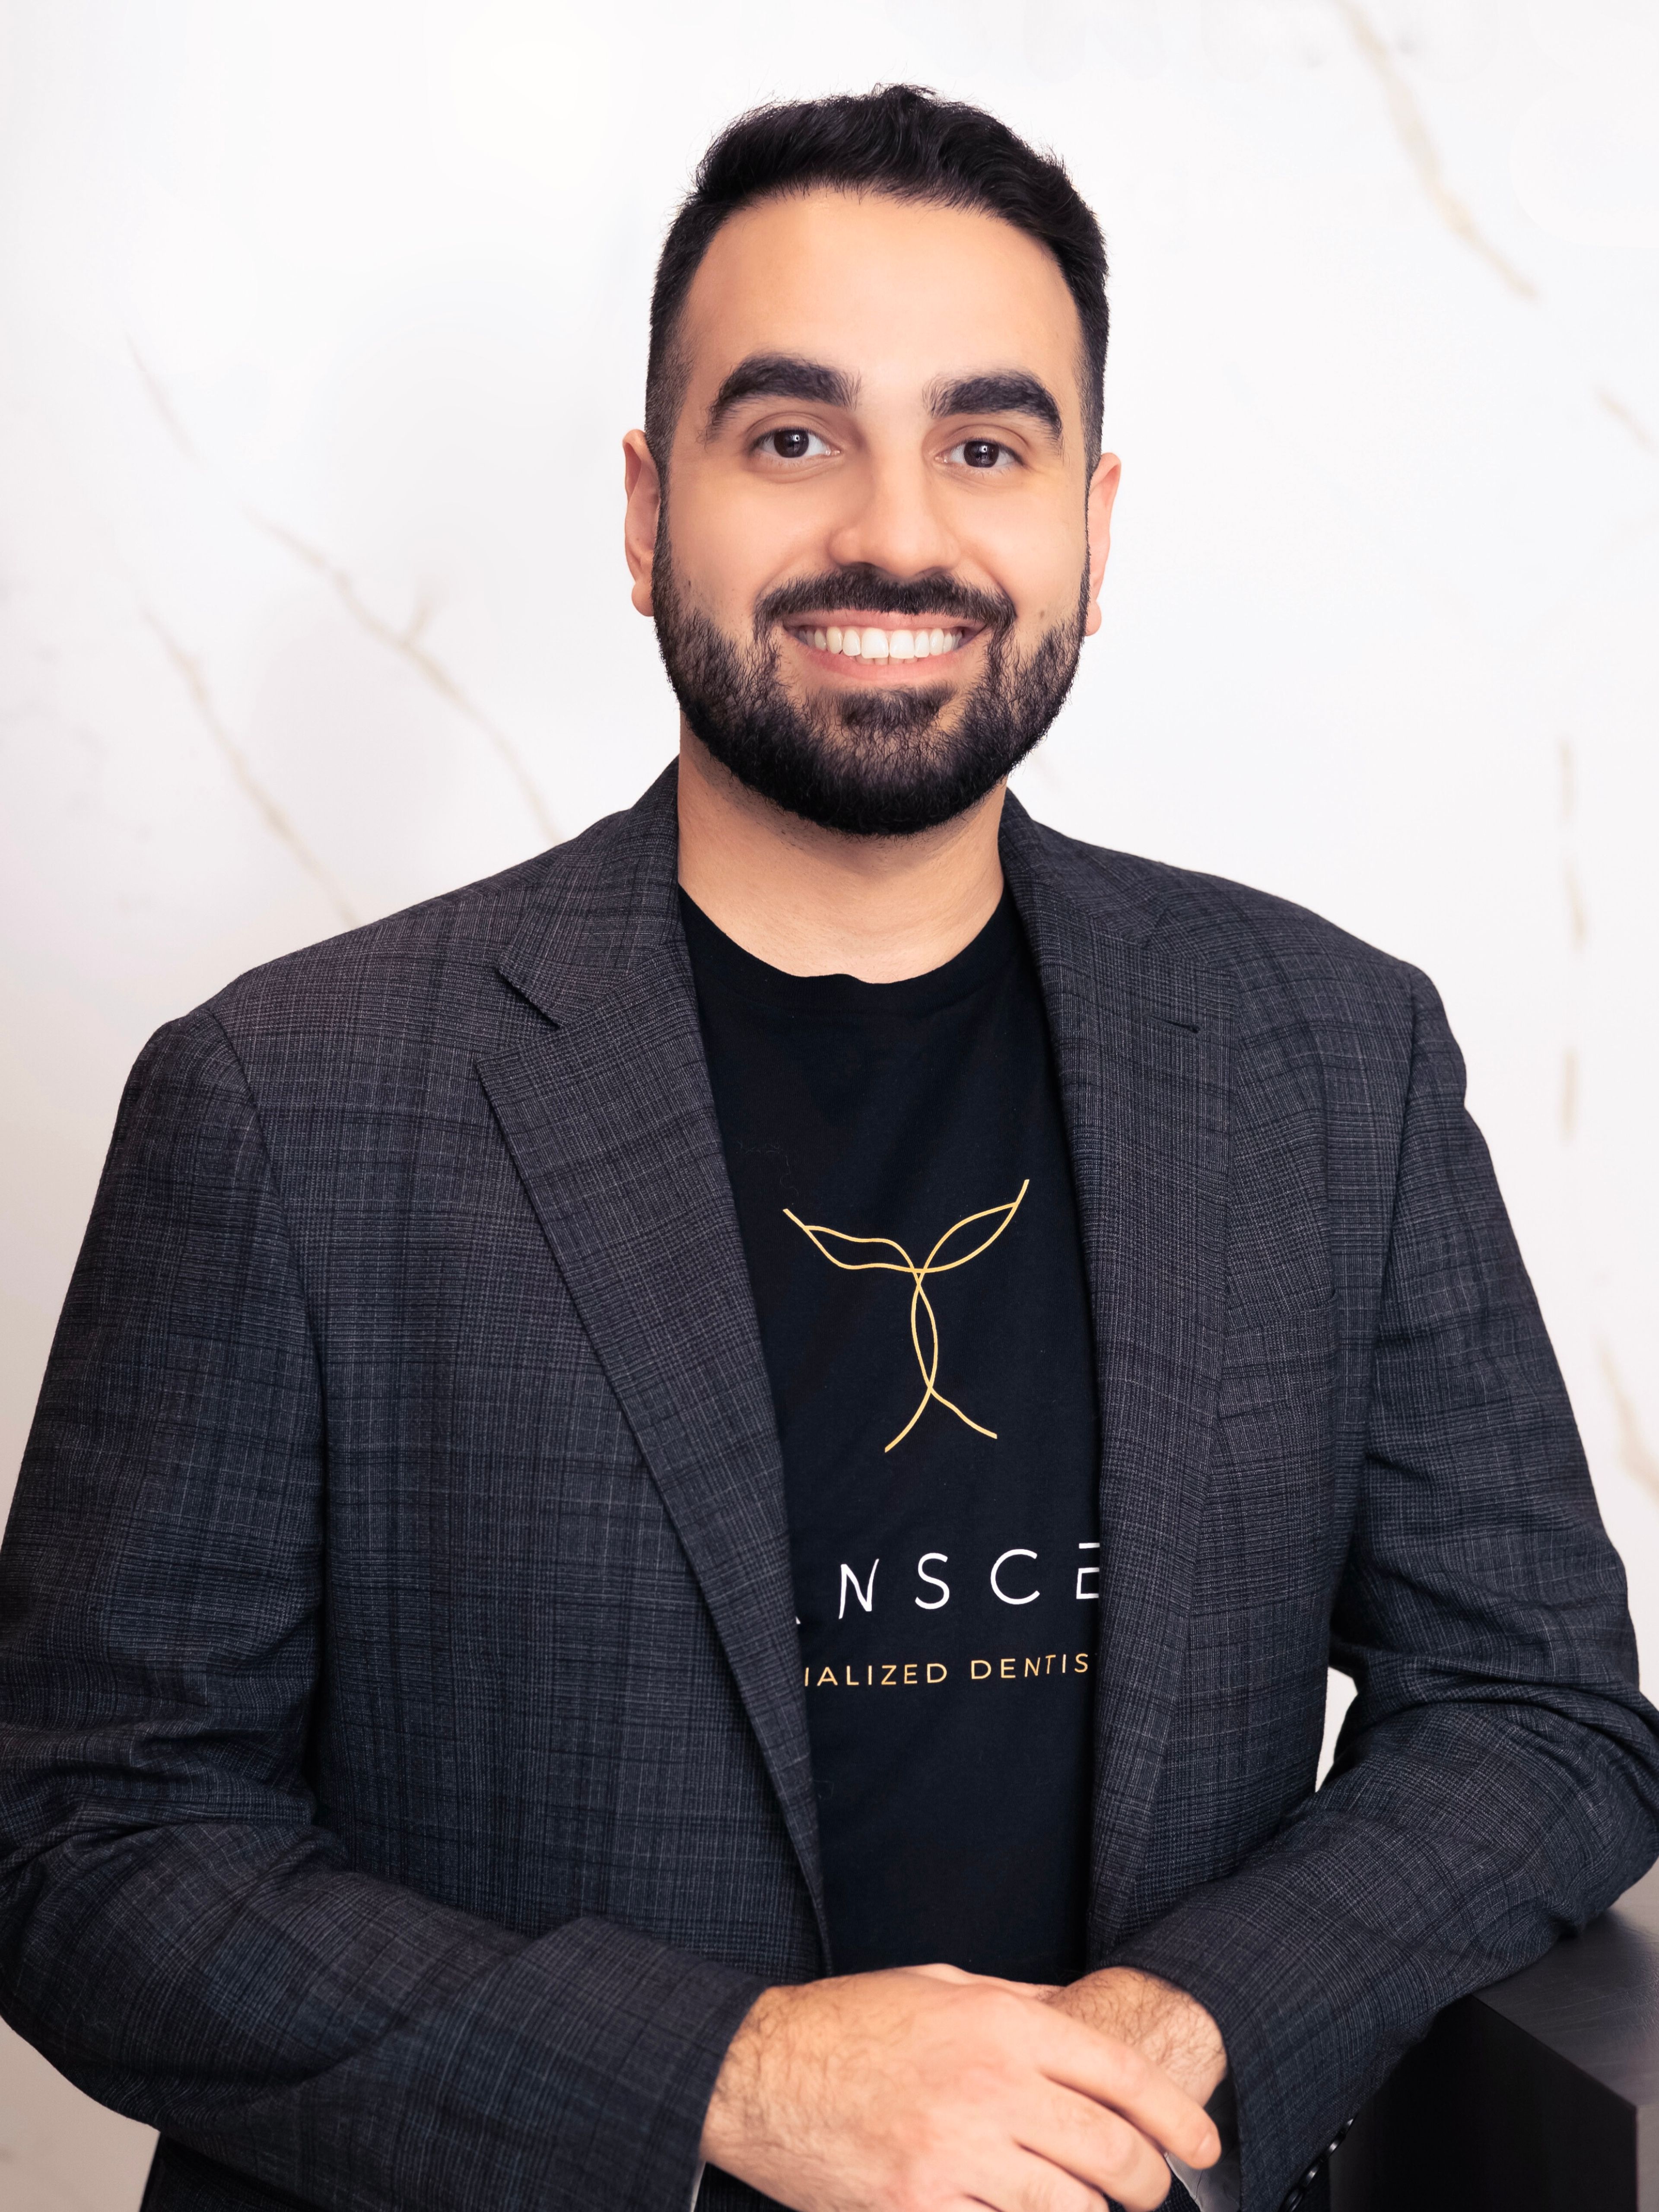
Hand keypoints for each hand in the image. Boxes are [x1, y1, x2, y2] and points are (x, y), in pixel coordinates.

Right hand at [700, 1962, 1221, 2210]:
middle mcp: (990, 2086)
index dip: (1177, 2117)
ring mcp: (955, 2154)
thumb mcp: (943, 1985)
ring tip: (1087, 2204)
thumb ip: (1021, 2006)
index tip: (1202, 2144)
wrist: (760, 2071)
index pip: (1120, 2074)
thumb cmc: (851, 2025)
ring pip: (1070, 2206)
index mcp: (1000, 2024)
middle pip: (1112, 2151)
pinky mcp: (919, 2207)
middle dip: (1147, 2180)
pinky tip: (1019, 2211)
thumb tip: (1083, 2023)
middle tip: (1146, 2187)